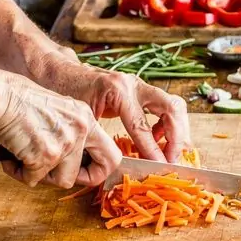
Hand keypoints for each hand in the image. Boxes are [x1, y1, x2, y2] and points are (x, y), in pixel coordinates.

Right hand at [0, 73, 121, 187]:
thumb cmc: (17, 99)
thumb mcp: (56, 110)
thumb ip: (68, 131)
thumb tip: (71, 160)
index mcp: (85, 117)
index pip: (111, 153)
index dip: (98, 169)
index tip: (82, 172)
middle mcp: (80, 129)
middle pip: (98, 172)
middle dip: (79, 179)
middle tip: (55, 173)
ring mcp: (65, 143)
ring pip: (62, 180)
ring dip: (42, 175)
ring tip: (24, 158)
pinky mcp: (46, 155)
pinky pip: (34, 179)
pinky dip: (19, 172)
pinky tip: (11, 157)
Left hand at [55, 61, 192, 163]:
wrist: (62, 74)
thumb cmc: (67, 93)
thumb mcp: (82, 116)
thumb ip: (101, 136)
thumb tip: (117, 164)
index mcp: (118, 90)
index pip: (142, 125)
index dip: (153, 149)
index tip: (161, 166)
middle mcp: (134, 84)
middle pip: (172, 107)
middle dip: (177, 136)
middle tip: (172, 159)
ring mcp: (140, 85)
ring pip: (175, 105)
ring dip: (177, 130)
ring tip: (167, 152)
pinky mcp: (141, 91)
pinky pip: (166, 107)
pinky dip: (167, 125)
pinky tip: (155, 140)